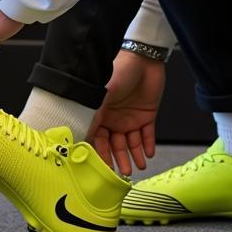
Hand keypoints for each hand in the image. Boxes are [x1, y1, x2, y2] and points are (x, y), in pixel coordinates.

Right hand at [87, 48, 166, 175]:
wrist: (143, 58)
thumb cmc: (118, 71)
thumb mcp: (101, 94)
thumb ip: (93, 115)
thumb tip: (82, 136)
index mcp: (99, 113)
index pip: (97, 139)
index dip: (100, 153)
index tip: (102, 167)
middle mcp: (113, 118)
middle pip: (115, 144)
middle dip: (119, 159)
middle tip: (123, 173)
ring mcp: (130, 117)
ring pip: (131, 142)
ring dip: (134, 155)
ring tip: (138, 166)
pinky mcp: (147, 115)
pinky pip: (147, 134)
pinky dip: (148, 144)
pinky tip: (149, 153)